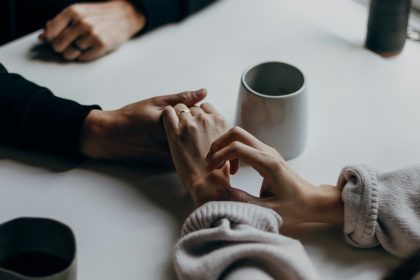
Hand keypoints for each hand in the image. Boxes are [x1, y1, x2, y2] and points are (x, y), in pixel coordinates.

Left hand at [40, 1, 144, 60]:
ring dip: (74, 53)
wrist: (124, 16)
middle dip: (62, 47)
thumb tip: (42, 37)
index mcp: (73, 12)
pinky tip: (91, 48)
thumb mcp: (79, 13)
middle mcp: (81, 22)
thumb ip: (60, 23)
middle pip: (57, 45)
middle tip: (70, 44)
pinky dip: (85, 56)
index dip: (50, 39)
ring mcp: (92, 34)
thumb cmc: (99, 16)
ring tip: (82, 46)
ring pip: (69, 54)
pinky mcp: (101, 45)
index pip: (50, 32)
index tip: (55, 39)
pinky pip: (83, 58)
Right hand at [79, 89, 206, 163]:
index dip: (198, 112)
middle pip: (198, 133)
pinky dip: (187, 147)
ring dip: (193, 137)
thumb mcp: (156, 102)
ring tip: (182, 129)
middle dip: (198, 125)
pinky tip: (178, 140)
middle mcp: (171, 142)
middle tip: (186, 118)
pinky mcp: (167, 162)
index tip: (190, 109)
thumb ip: (182, 98)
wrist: (111, 137)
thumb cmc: (131, 117)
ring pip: (193, 145)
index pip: (199, 117)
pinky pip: (185, 154)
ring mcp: (170, 154)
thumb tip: (203, 92)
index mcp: (170, 124)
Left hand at [162, 103, 244, 205]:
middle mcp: (206, 119)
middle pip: (194, 107)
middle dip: (189, 115)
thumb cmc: (219, 170)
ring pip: (180, 107)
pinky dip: (166, 115)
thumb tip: (218, 132)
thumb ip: (223, 134)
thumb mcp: (229, 146)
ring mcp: (190, 124)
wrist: (208, 182)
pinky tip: (167, 122)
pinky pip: (167, 113)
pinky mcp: (175, 132)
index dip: (200, 113)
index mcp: (220, 122)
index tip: (196, 121)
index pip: (207, 106)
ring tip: (176, 127)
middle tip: (185, 128)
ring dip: (177, 115)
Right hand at [206, 126, 343, 223]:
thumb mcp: (267, 210)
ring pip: (240, 136)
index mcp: (268, 164)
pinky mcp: (267, 154)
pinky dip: (233, 151)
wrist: (312, 201)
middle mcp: (268, 152)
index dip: (219, 155)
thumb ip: (242, 200)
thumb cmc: (294, 207)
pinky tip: (234, 170)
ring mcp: (268, 151)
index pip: (237, 147)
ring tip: (220, 168)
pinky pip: (246, 144)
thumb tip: (219, 191)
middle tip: (211, 163)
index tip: (210, 169)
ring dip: (225, 147)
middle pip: (237, 132)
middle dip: (219, 144)